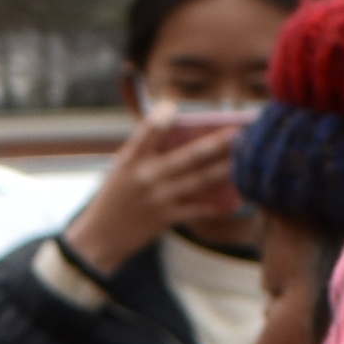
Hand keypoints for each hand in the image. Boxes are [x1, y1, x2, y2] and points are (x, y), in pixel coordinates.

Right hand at [63, 106, 252, 276]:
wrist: (99, 238)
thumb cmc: (115, 196)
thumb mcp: (122, 167)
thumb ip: (148, 150)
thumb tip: (186, 138)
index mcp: (132, 158)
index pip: (149, 129)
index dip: (162, 116)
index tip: (174, 105)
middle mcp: (147, 176)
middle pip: (188, 156)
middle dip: (215, 143)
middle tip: (239, 132)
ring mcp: (159, 198)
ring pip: (199, 180)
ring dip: (224, 169)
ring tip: (244, 159)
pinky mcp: (166, 218)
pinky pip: (198, 209)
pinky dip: (217, 205)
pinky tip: (235, 199)